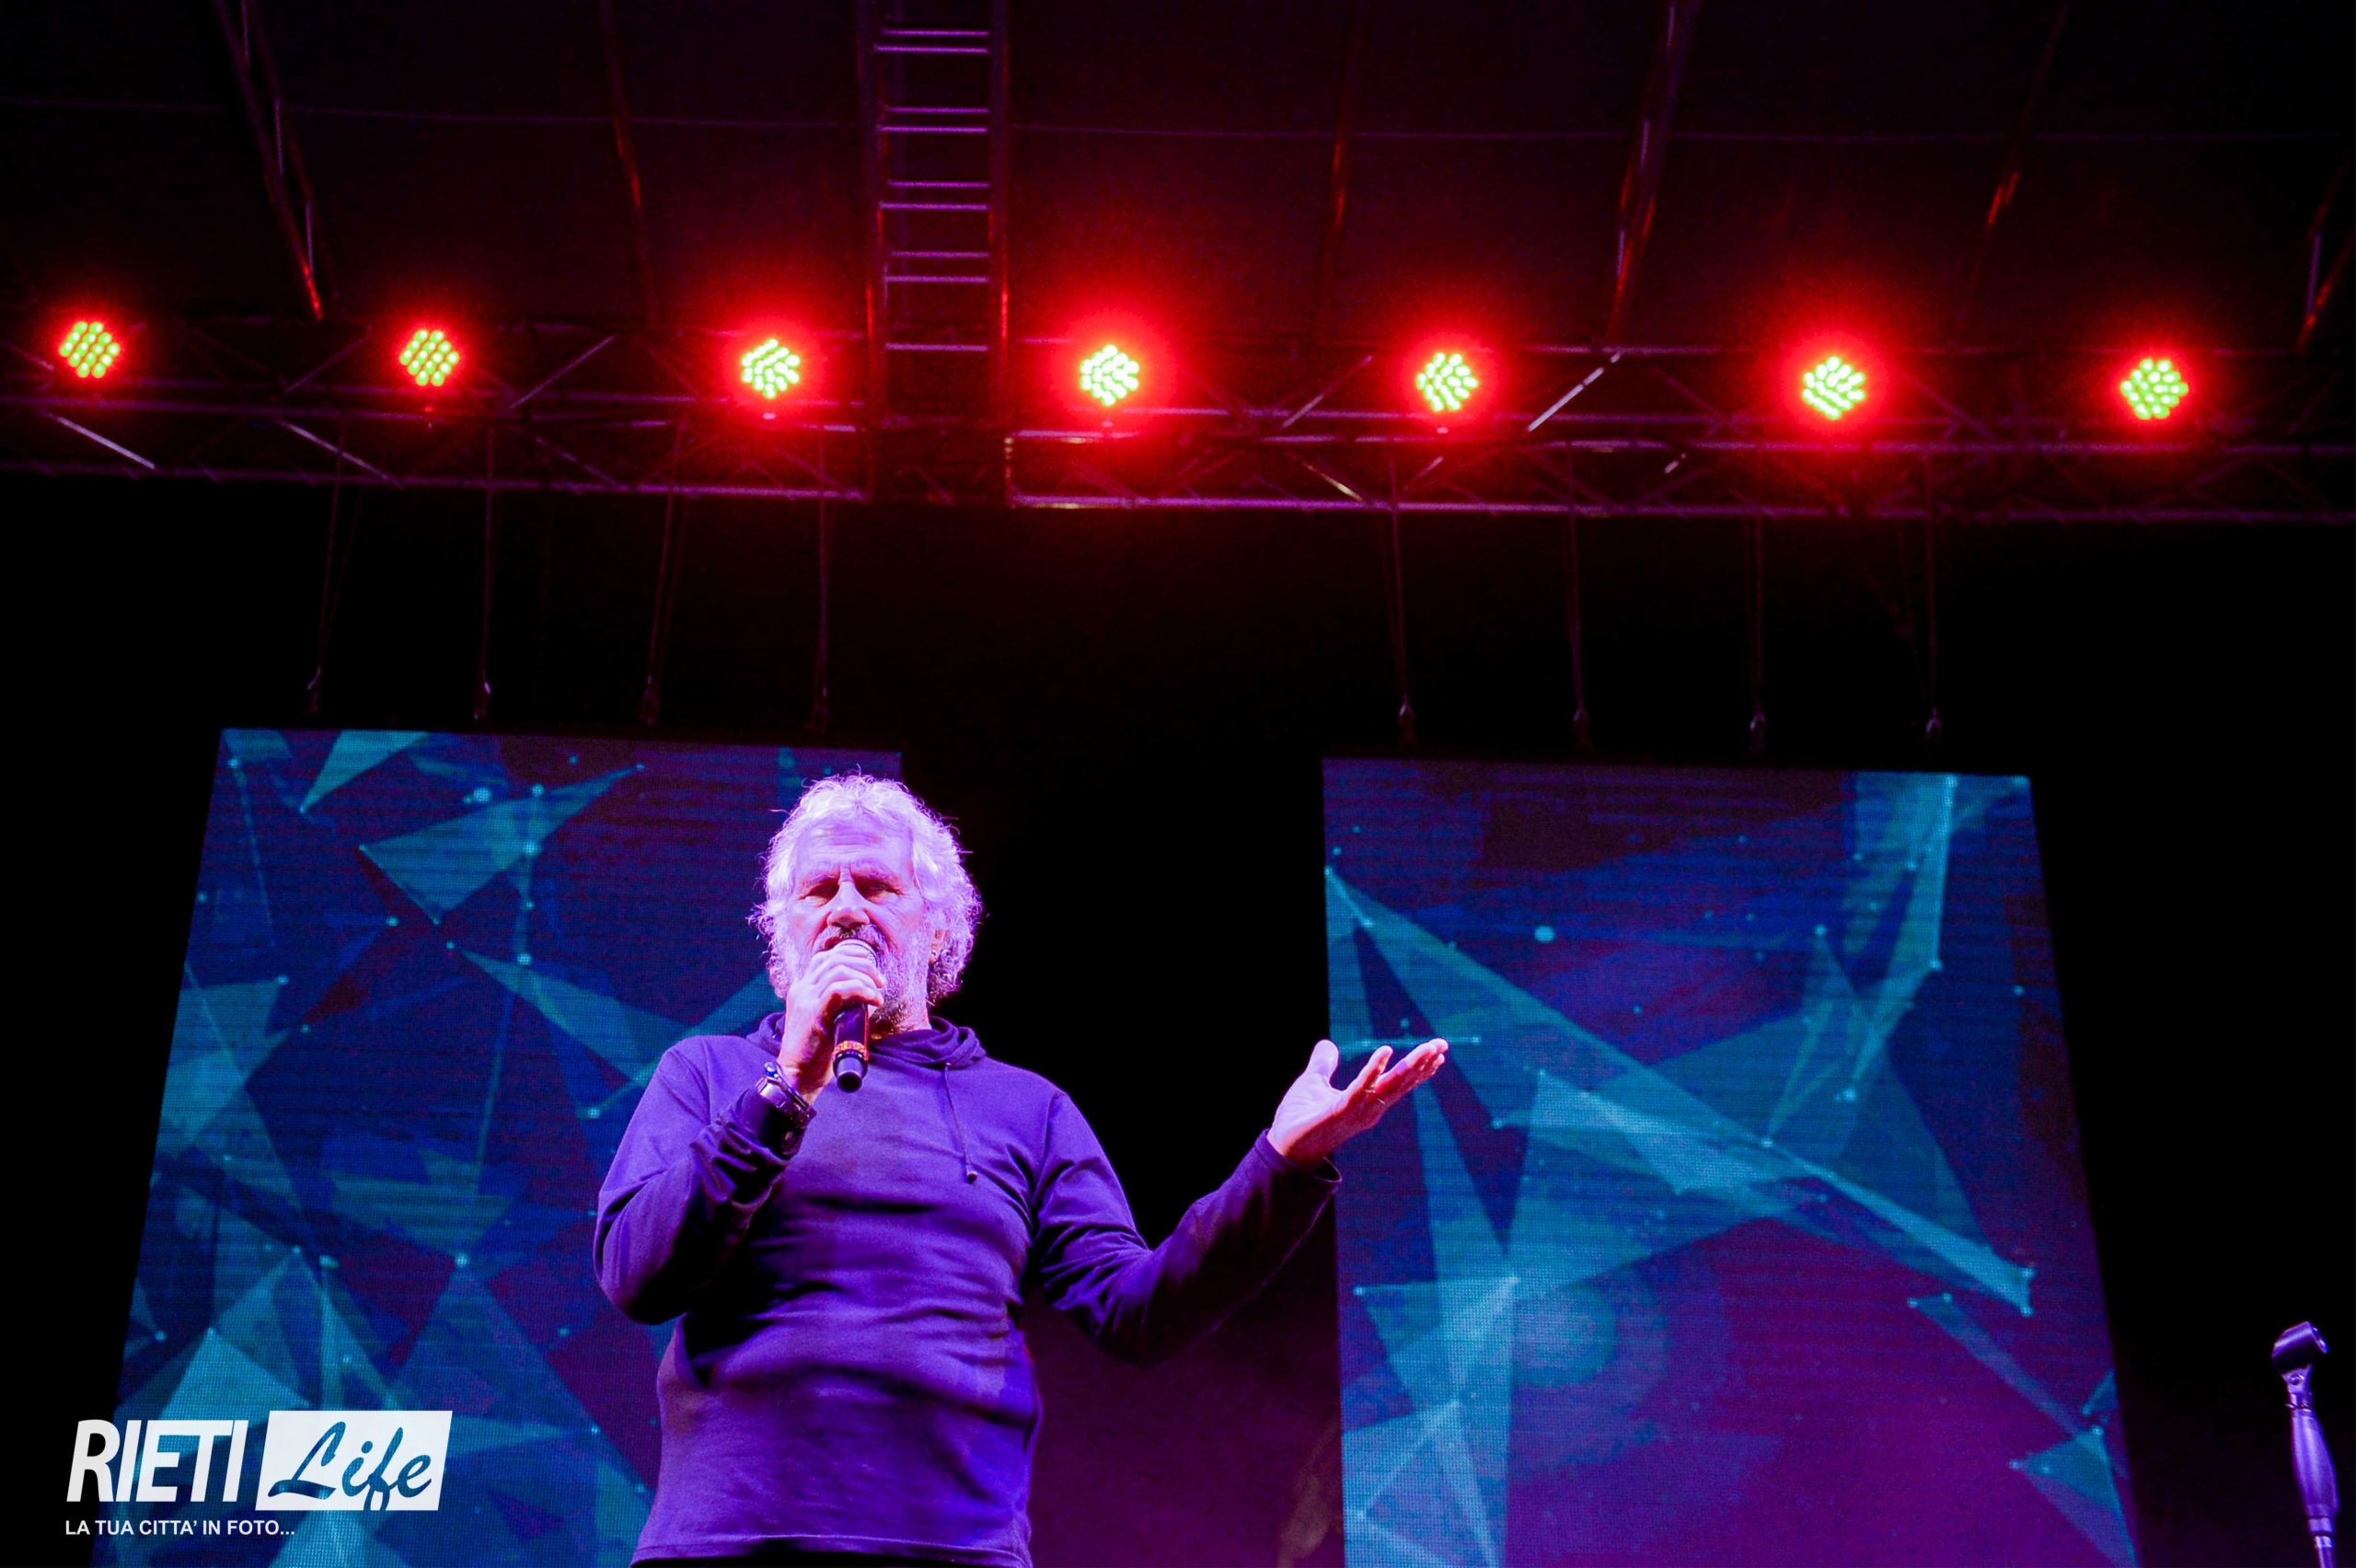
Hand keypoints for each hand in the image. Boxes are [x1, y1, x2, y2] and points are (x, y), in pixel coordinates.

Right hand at [777, 938, 883, 1098]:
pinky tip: (873, 1000)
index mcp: (802, 989)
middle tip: (880, 982)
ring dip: (865, 978)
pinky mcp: (813, 1013)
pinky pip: (839, 990)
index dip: (851, 956)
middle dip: (864, 965)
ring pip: (838, 971)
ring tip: (878, 993)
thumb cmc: (816, 1053)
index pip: (825, 958)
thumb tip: (869, 997)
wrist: (797, 1075)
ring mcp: (805, 999)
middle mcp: (801, 989)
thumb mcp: (826, 1022)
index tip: (871, 968)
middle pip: (835, 959)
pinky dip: (860, 990)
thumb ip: (841, 1007)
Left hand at [1268, 1037, 1448, 1170]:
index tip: (1438, 1052)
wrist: (1281, 1148)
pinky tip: (1386, 1051)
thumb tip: (1328, 1044)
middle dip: (1423, 1064)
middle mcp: (1368, 1110)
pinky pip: (1361, 1089)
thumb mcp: (1313, 1083)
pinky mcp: (1339, 1112)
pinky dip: (1374, 1070)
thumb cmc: (1298, 1120)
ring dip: (1410, 1066)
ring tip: (1428, 1048)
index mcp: (1366, 1103)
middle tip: (1442, 1044)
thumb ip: (1323, 1064)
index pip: (1398, 1083)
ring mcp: (1356, 1112)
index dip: (1419, 1068)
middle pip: (1401, 1084)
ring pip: (1389, 1086)